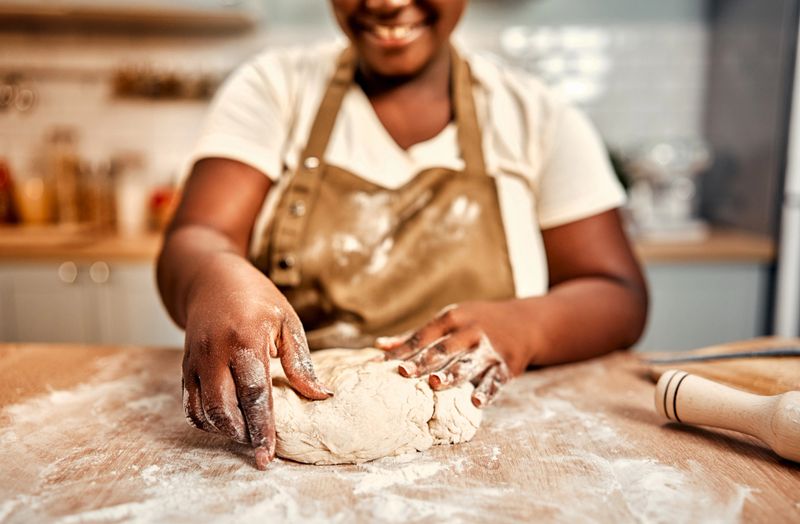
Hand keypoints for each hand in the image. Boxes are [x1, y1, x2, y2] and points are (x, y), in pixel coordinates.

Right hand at [181, 253, 331, 469]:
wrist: (211, 278)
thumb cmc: (256, 298)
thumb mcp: (287, 321)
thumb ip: (301, 361)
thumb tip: (321, 395)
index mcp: (245, 338)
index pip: (255, 394)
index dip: (263, 427)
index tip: (270, 453)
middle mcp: (215, 351)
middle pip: (226, 408)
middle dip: (244, 435)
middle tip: (262, 450)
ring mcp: (196, 360)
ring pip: (205, 411)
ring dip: (226, 431)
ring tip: (249, 436)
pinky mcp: (185, 366)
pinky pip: (191, 405)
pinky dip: (207, 422)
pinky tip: (228, 424)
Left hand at [376, 301, 530, 407]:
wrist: (525, 322)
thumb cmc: (477, 322)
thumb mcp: (449, 320)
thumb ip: (416, 336)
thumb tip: (379, 347)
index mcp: (453, 319)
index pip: (425, 336)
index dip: (407, 349)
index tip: (389, 362)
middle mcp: (471, 332)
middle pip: (444, 349)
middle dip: (425, 361)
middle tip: (405, 373)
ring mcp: (490, 349)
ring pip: (468, 364)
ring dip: (451, 375)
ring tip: (435, 384)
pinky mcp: (507, 365)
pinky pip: (496, 380)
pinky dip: (486, 391)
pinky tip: (476, 402)